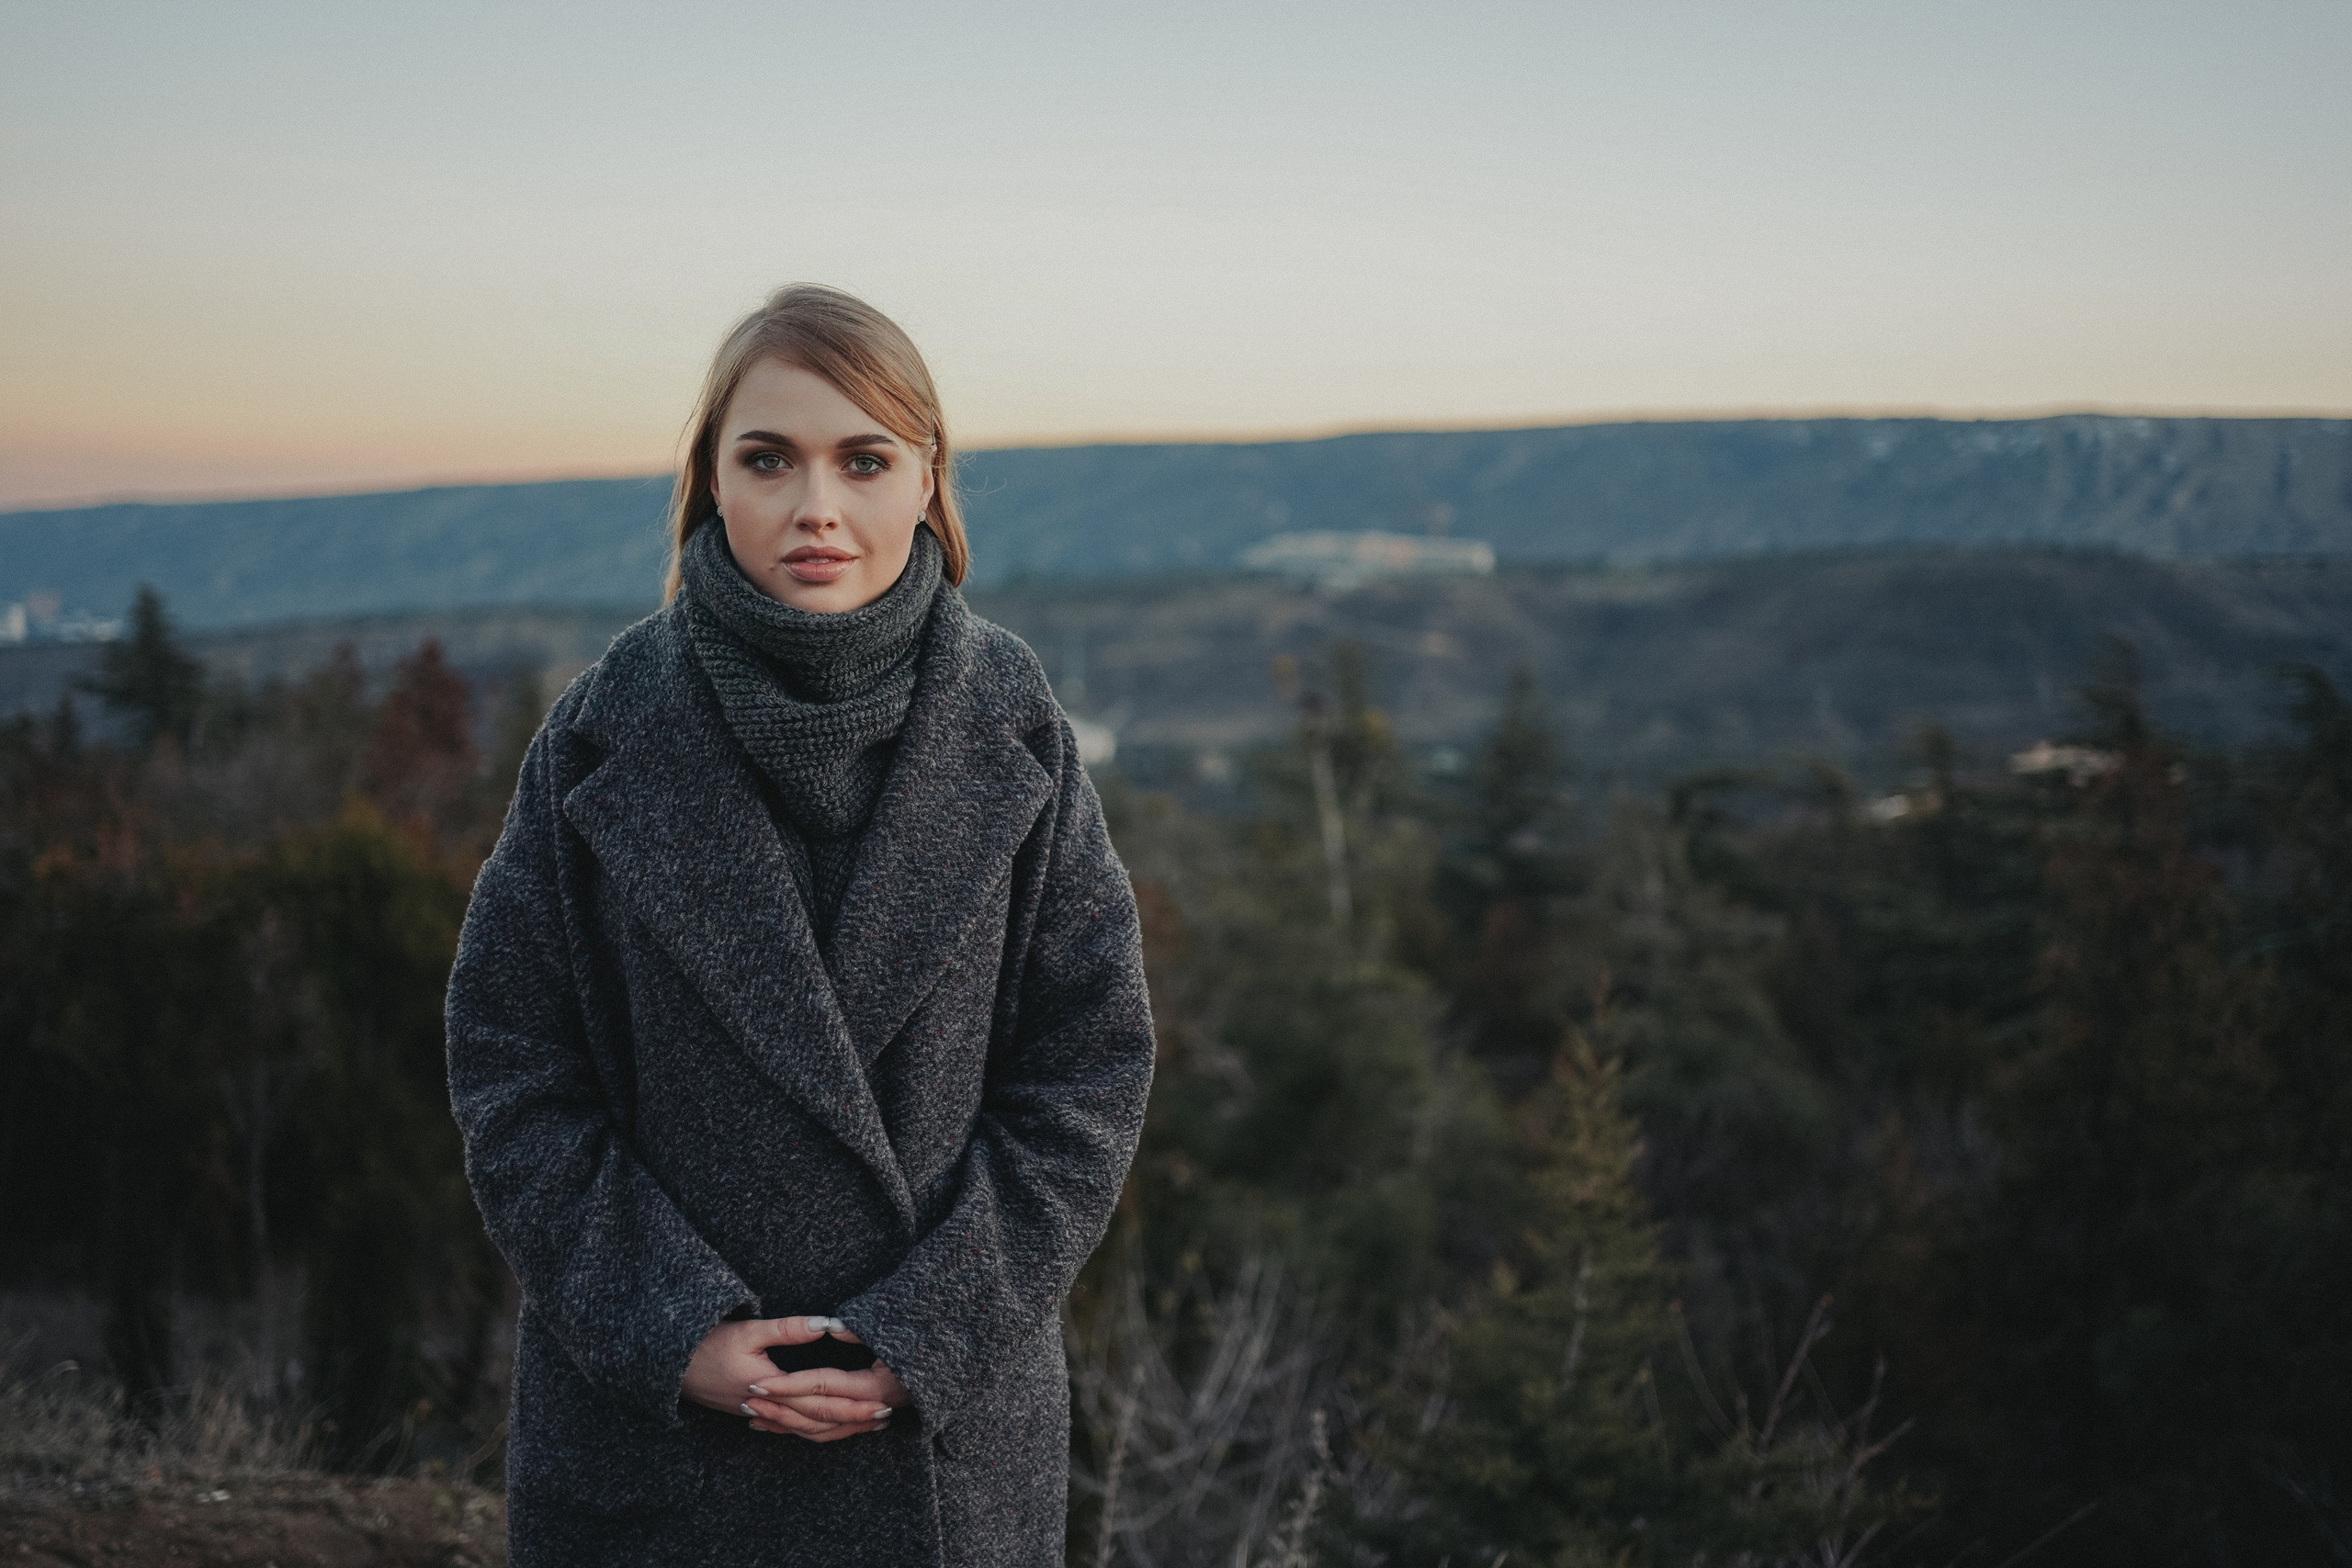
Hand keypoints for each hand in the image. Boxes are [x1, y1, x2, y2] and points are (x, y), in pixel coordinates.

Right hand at [682, 1315, 907, 1442]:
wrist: (671, 1364)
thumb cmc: (708, 1344)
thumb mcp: (749, 1331)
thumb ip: (789, 1329)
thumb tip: (827, 1324)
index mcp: (770, 1390)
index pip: (820, 1404)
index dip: (852, 1405)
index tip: (880, 1403)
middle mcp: (767, 1409)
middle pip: (818, 1422)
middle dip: (852, 1421)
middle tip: (884, 1417)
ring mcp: (760, 1414)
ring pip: (805, 1430)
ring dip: (836, 1428)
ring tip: (865, 1423)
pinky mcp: (754, 1413)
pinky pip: (789, 1429)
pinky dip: (812, 1430)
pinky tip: (828, 1427)